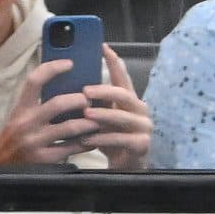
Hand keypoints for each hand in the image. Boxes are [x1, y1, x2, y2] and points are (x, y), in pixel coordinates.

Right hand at [0, 60, 95, 165]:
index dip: (52, 69)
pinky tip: (94, 140)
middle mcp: (25, 122)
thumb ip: (37, 106)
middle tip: (91, 99)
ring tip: (99, 120)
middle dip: (79, 100)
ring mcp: (35, 141)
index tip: (70, 63)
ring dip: (89, 123)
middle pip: (57, 104)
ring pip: (69, 127)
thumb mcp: (20, 119)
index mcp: (20, 109)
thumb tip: (67, 88)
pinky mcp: (44, 159)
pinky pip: (72, 148)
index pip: (34, 81)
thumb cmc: (15, 140)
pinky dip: (87, 143)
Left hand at [74, 44, 152, 169]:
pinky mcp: (142, 145)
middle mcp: (140, 110)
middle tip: (85, 91)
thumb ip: (94, 102)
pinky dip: (103, 138)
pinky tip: (87, 139)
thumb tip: (70, 82)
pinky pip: (121, 139)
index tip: (102, 47)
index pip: (122, 77)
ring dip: (103, 115)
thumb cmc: (109, 138)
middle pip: (124, 94)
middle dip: (104, 91)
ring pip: (123, 117)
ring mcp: (143, 127)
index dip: (114, 62)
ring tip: (85, 114)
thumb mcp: (100, 117)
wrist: (124, 166)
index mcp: (129, 100)